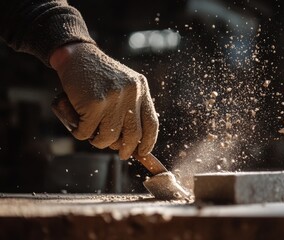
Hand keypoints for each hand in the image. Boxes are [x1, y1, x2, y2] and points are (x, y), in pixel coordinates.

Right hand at [50, 43, 157, 158]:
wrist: (76, 56)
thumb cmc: (98, 75)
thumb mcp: (124, 85)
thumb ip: (131, 106)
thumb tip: (135, 141)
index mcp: (141, 89)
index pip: (152, 123)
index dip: (149, 142)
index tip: (143, 153)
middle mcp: (131, 93)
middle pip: (133, 135)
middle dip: (127, 149)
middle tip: (121, 153)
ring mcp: (113, 99)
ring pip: (109, 138)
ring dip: (99, 142)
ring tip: (93, 133)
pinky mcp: (94, 104)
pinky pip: (87, 132)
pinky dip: (80, 132)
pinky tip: (77, 124)